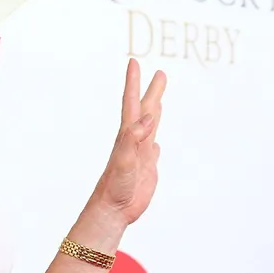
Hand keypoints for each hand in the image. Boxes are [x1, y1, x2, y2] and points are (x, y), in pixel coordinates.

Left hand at [89, 59, 166, 225]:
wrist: (112, 209)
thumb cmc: (115, 186)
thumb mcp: (125, 160)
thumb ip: (133, 138)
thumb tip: (147, 118)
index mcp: (128, 135)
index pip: (132, 102)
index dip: (133, 82)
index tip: (134, 62)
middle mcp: (134, 141)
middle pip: (145, 110)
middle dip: (152, 91)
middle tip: (161, 73)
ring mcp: (140, 154)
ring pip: (151, 127)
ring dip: (155, 110)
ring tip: (159, 98)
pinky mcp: (146, 168)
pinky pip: (152, 150)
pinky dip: (154, 141)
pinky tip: (155, 141)